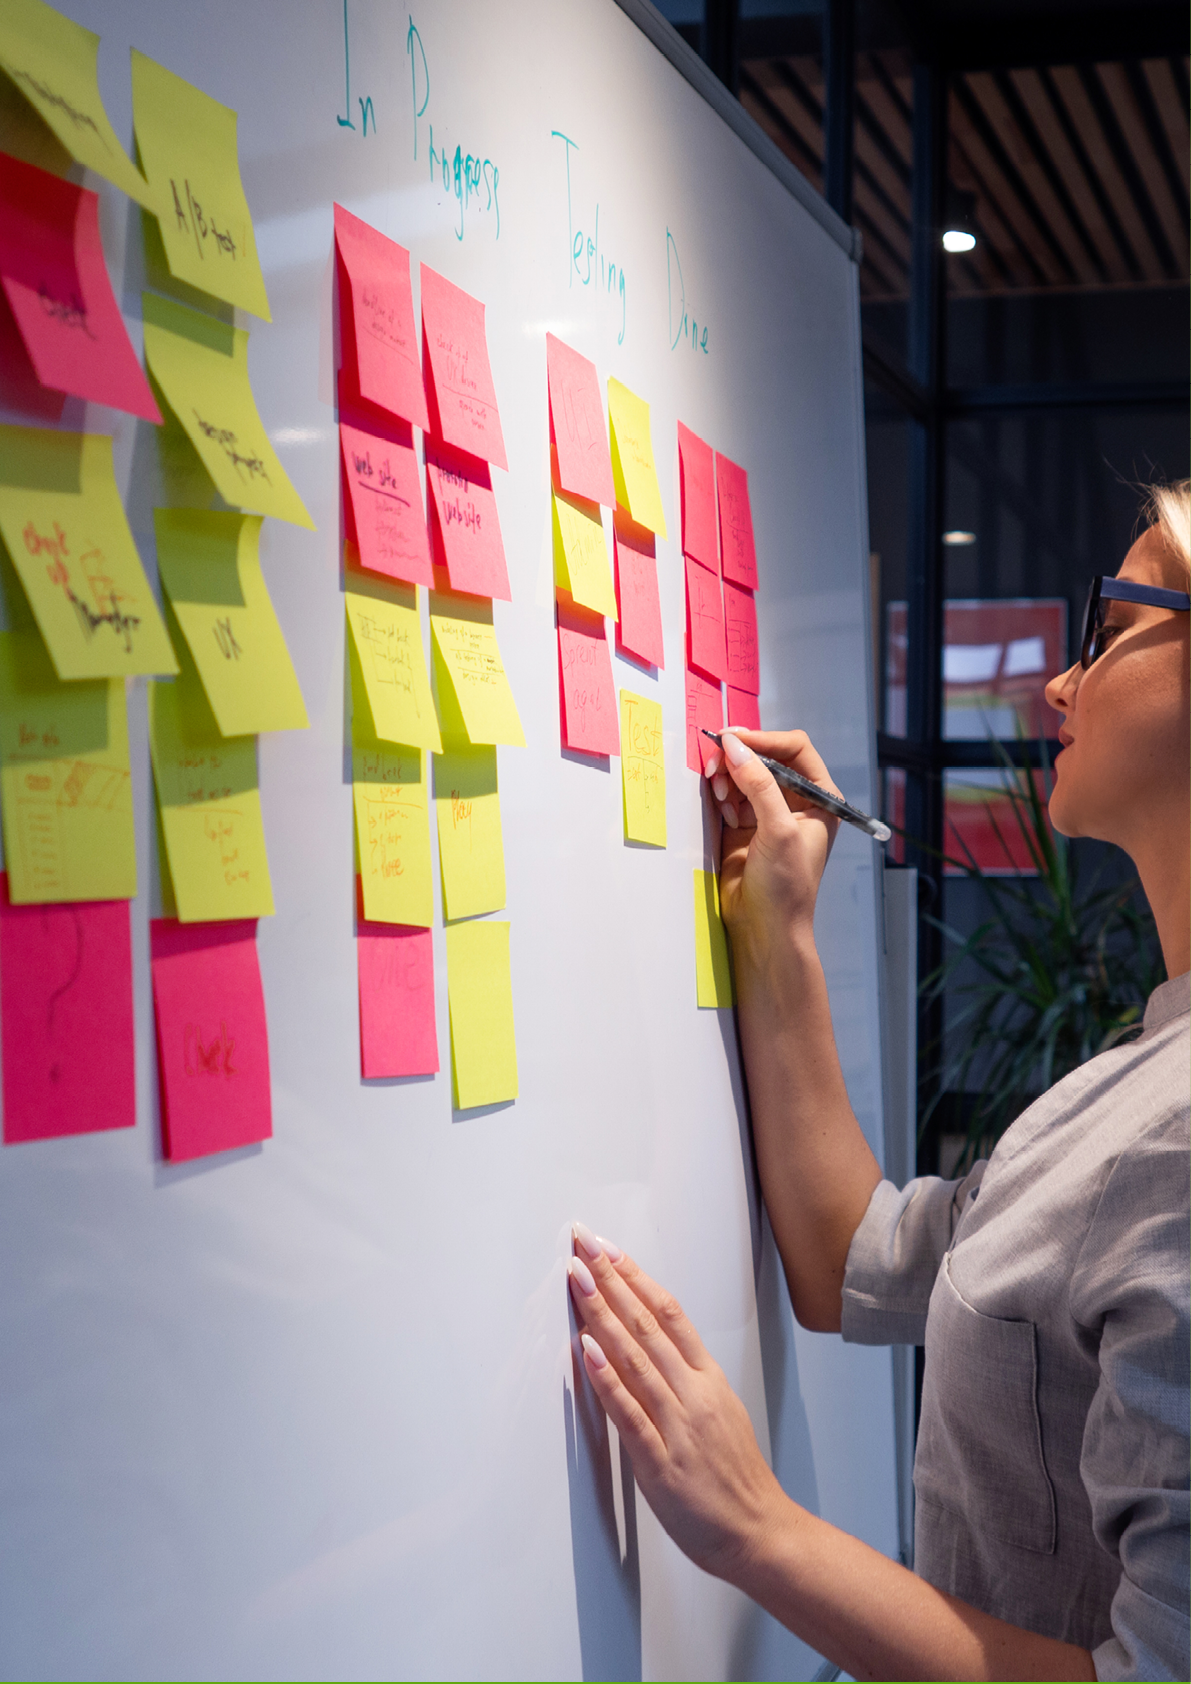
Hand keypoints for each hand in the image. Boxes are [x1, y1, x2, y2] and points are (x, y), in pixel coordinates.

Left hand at [567, 1224, 790, 1582]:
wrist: (759, 1531)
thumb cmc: (735, 1477)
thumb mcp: (719, 1410)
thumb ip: (686, 1377)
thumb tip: (649, 1344)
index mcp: (708, 1378)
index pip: (669, 1312)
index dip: (636, 1277)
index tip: (609, 1249)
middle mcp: (693, 1393)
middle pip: (647, 1323)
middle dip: (610, 1280)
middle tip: (583, 1244)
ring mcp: (677, 1425)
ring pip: (634, 1356)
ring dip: (601, 1314)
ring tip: (577, 1279)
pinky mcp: (660, 1461)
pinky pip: (628, 1412)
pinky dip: (606, 1378)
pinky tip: (586, 1350)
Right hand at [707, 730, 841, 958]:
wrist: (765, 928)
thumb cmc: (787, 886)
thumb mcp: (779, 831)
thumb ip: (759, 786)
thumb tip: (735, 748)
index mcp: (819, 798)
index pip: (794, 750)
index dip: (765, 739)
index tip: (735, 739)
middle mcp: (794, 801)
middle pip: (765, 758)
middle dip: (740, 757)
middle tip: (716, 761)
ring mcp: (766, 813)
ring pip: (743, 774)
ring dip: (727, 775)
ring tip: (720, 791)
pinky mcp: (741, 827)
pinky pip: (728, 795)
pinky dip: (720, 793)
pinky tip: (719, 804)